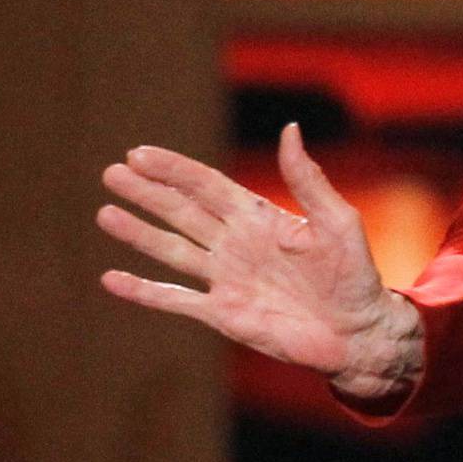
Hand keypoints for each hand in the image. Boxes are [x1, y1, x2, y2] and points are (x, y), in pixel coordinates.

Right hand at [96, 122, 413, 391]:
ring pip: (172, 250)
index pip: (207, 186)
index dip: (175, 170)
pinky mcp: (222, 314)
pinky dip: (143, 290)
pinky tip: (111, 279)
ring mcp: (226, 279)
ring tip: (105, 212)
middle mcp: (236, 244)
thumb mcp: (337, 221)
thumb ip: (307, 180)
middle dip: (147, 193)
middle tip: (110, 173)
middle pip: (182, 212)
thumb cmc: (355, 274)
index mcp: (260, 217)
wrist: (357, 332)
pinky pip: (175, 300)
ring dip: (138, 233)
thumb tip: (290, 129)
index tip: (140, 153)